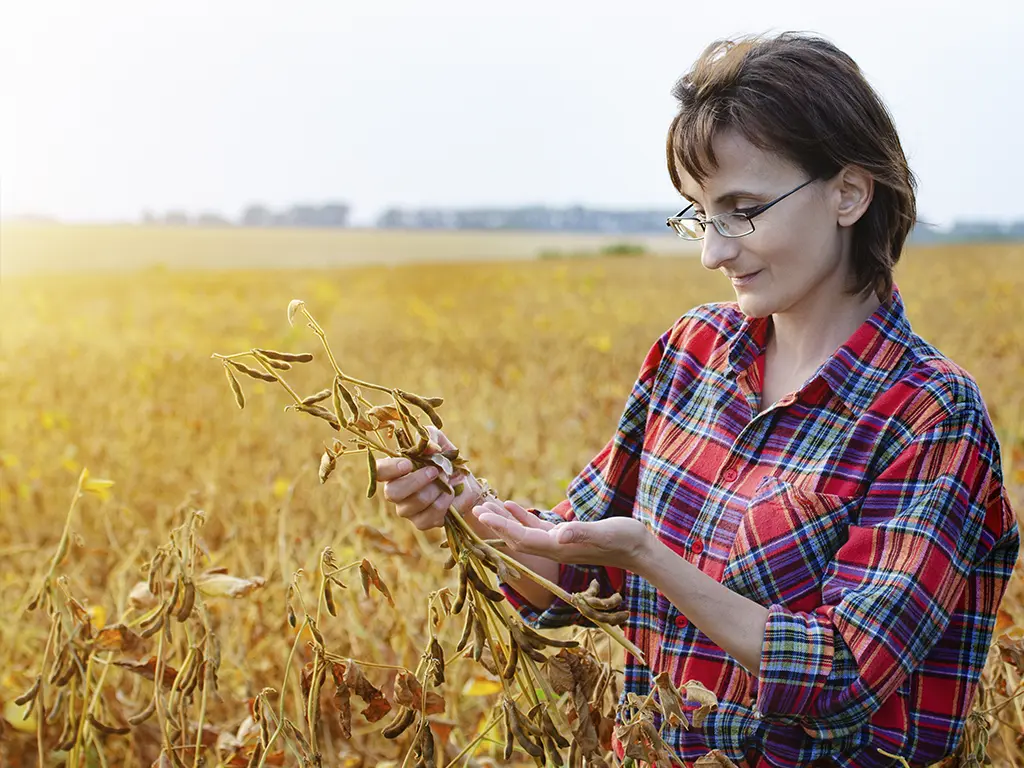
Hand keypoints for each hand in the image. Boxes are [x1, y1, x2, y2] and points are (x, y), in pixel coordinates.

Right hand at [375, 426, 484, 530]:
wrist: (465, 483)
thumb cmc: (446, 460)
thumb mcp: (440, 442)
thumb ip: (430, 438)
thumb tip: (429, 448)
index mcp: (394, 470)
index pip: (379, 471)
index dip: (390, 469)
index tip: (407, 464)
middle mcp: (395, 491)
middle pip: (393, 492)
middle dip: (418, 480)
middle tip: (435, 471)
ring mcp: (406, 509)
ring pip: (415, 502)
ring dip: (437, 488)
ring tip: (447, 479)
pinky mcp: (421, 522)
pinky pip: (429, 516)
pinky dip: (444, 502)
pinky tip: (449, 494)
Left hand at [472, 499, 652, 572]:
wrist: (640, 550)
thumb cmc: (625, 539)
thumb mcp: (604, 533)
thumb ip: (582, 533)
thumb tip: (559, 534)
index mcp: (559, 547)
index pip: (523, 538)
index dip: (501, 526)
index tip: (482, 515)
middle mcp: (555, 548)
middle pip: (518, 537)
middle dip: (496, 524)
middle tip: (476, 508)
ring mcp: (560, 544)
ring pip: (524, 532)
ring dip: (505, 520)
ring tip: (487, 506)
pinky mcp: (567, 538)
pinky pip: (537, 529)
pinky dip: (522, 518)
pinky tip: (514, 506)